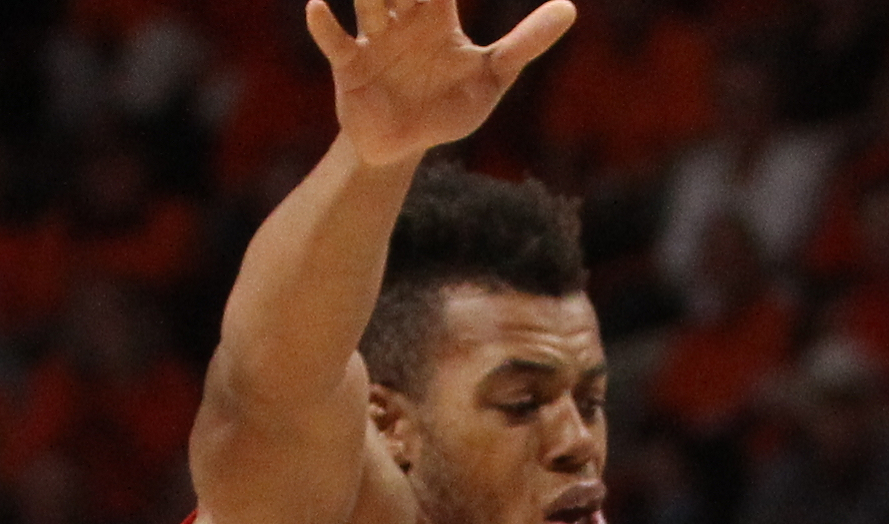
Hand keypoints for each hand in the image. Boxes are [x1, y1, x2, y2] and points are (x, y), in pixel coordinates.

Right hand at [307, 0, 576, 169]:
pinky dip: (324, 25)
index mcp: (437, 16)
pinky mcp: (349, 64)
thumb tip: (570, 8)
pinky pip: (334, 40)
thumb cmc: (449, 105)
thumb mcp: (494, 76)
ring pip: (368, 2)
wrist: (406, 144)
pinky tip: (317, 7)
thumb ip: (527, 42)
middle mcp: (402, 18)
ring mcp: (373, 38)